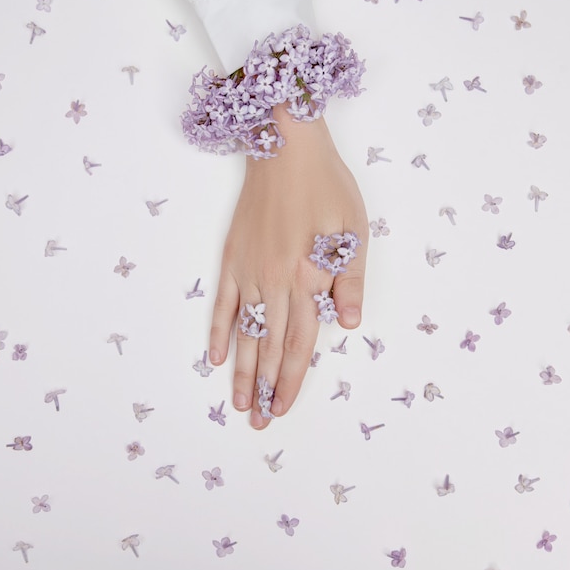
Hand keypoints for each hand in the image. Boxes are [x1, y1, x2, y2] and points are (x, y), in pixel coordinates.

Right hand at [209, 105, 367, 428]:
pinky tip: (216, 354)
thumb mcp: (353, 230)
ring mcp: (248, 271)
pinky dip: (220, 329)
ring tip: (237, 402)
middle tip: (259, 421)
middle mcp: (275, 281)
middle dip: (266, 387)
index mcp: (307, 277)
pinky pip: (223, 302)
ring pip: (244, 332)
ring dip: (241, 370)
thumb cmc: (326, 186)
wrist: (285, 148)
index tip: (283, 407)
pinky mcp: (232, 257)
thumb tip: (344, 326)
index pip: (299, 343)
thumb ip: (348, 281)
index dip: (292, 379)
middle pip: (270, 346)